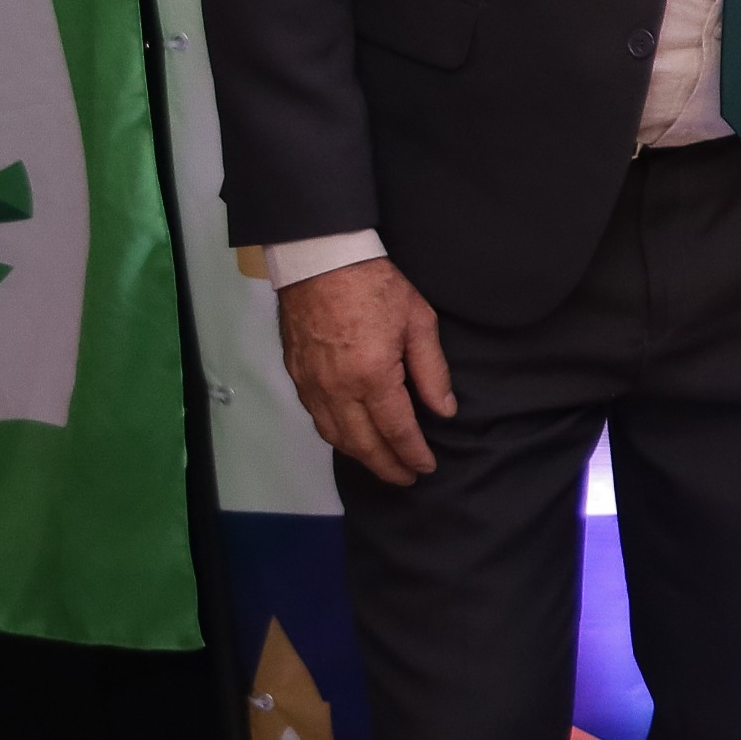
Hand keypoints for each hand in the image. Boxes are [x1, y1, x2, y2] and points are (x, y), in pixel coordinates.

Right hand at [276, 258, 454, 487]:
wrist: (320, 261)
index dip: (412, 453)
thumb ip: (432, 371)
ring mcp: (312, 384)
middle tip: (406, 478)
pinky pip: (317, 418)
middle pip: (362, 443)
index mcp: (372, 376)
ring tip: (383, 463)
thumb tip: (443, 410)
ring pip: (335, 436)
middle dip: (386, 466)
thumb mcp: (419, 323)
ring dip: (360, 456)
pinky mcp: (297, 376)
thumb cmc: (375, 285)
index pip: (396, 429)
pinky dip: (336, 436)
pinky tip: (352, 438)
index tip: (426, 467)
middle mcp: (337, 388)